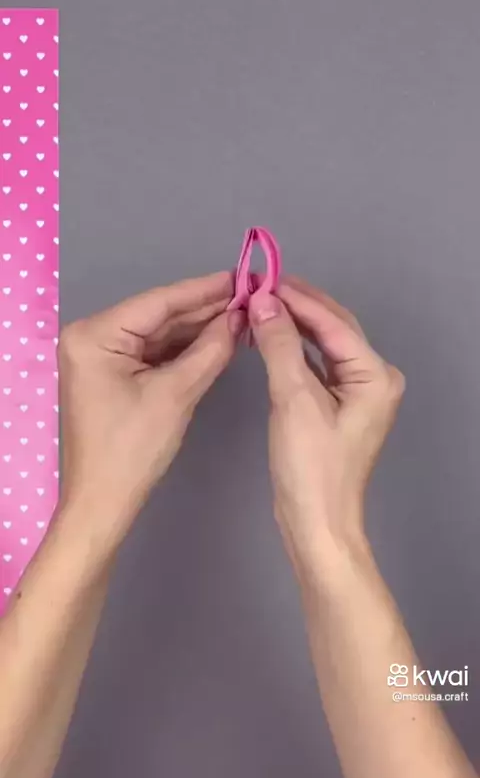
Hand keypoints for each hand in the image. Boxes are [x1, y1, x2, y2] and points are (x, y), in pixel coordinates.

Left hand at [58, 271, 244, 534]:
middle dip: (205, 310)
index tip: (243, 276)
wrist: (104, 501)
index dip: (204, 290)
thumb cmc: (132, 449)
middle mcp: (92, 336)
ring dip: (198, 329)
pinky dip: (185, 350)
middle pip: (159, 316)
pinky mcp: (112, 374)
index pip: (159, 303)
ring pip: (159, 335)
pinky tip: (218, 339)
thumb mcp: (175, 395)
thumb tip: (240, 316)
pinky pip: (154, 353)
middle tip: (251, 296)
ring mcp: (100, 355)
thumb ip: (210, 350)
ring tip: (243, 315)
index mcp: (95, 335)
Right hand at [247, 275, 404, 579]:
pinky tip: (271, 338)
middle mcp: (374, 378)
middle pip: (333, 328)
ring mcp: (358, 393)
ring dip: (294, 325)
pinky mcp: (339, 406)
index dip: (296, 297)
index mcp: (375, 375)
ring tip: (259, 305)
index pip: (332, 322)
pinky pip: (317, 366)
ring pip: (323, 345)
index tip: (259, 278)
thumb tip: (262, 301)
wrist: (316, 522)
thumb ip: (279, 345)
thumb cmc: (310, 466)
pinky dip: (293, 350)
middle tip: (257, 286)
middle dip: (296, 305)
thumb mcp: (293, 400)